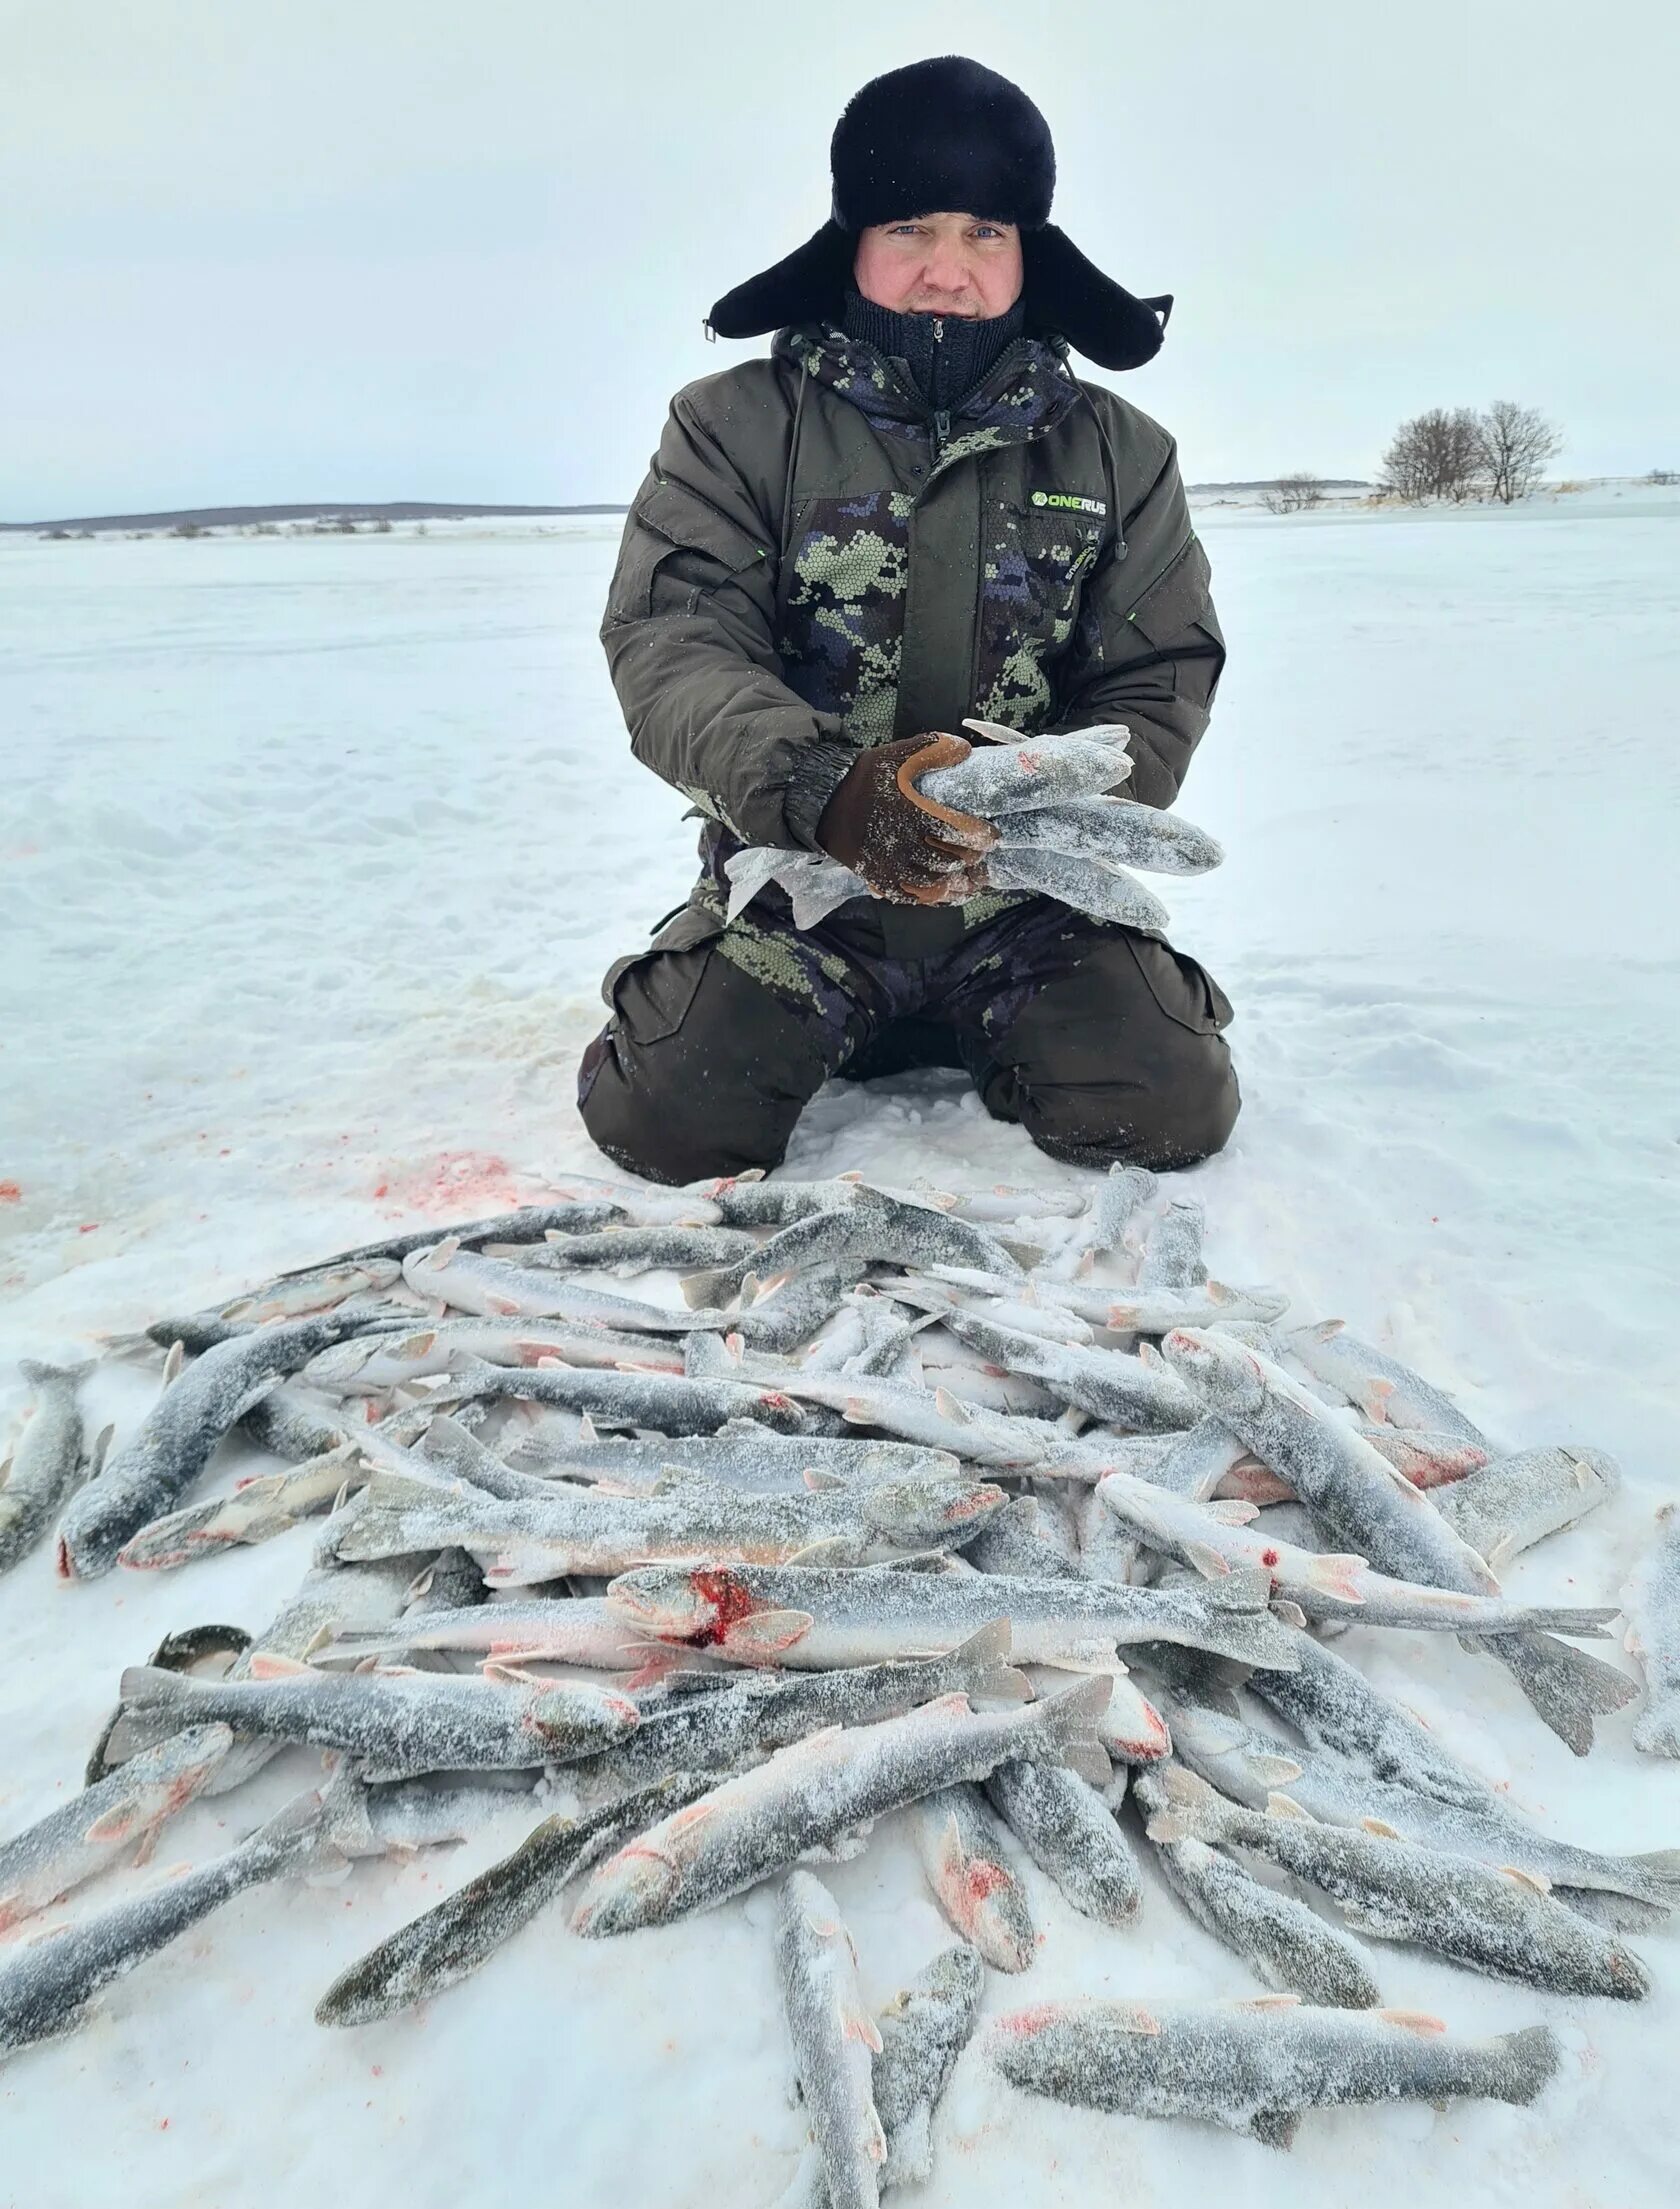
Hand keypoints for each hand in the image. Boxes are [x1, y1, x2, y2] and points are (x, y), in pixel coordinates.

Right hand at [815, 732, 997, 904]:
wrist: (824, 802)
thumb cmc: (864, 778)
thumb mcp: (896, 755)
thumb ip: (932, 749)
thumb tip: (964, 749)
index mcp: (911, 813)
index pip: (957, 831)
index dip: (980, 837)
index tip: (992, 838)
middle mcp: (902, 843)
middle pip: (948, 861)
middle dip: (969, 860)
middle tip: (979, 856)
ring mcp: (889, 864)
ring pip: (931, 884)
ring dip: (952, 882)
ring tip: (966, 877)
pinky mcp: (877, 877)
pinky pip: (908, 896)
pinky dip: (928, 897)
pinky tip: (940, 892)